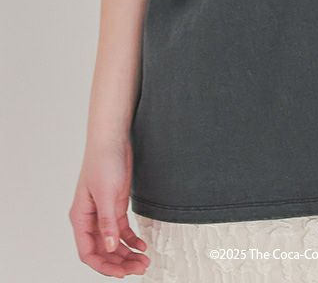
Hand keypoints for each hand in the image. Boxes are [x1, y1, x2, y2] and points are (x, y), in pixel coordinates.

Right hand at [68, 139, 149, 277]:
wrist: (113, 140)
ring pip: (113, 242)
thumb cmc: (103, 162)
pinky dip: (131, 239)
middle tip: (139, 267)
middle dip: (120, 262)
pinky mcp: (116, 206)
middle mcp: (90, 219)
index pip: (88, 252)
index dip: (104, 265)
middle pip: (103, 250)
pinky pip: (122, 230)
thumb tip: (109, 246)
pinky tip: (142, 244)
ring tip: (144, 260)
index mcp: (80, 218)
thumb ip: (107, 221)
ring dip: (127, 253)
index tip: (121, 273)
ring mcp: (104, 214)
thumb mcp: (106, 194)